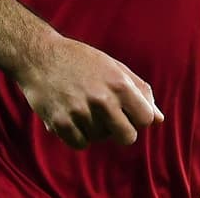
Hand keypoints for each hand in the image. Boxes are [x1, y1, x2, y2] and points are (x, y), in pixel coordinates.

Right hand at [16, 34, 164, 149]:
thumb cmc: (82, 60)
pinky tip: (72, 116)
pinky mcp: (60, 123)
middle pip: (128, 137)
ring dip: (96, 129)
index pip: (146, 119)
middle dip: (122, 131)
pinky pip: (80, 144)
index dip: (139, 118)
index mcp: (119, 84)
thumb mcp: (114, 67)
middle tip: (110, 117)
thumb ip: (140, 92)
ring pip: (101, 139)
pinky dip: (78, 135)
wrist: (39, 56)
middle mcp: (101, 100)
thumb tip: (159, 120)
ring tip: (84, 107)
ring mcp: (80, 113)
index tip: (129, 111)